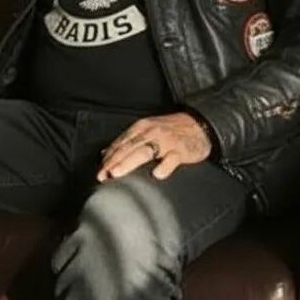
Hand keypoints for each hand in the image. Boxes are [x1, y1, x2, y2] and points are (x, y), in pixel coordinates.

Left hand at [97, 112, 211, 181]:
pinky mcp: (181, 150)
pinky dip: (165, 166)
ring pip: (144, 152)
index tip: (99, 170)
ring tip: (117, 173)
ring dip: (128, 162)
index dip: (108, 157)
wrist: (200, 124)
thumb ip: (128, 142)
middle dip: (113, 162)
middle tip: (102, 174)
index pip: (120, 144)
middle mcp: (150, 133)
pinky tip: (157, 174)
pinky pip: (172, 159)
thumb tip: (106, 153)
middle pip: (128, 148)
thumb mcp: (147, 131)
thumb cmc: (170, 130)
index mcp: (140, 128)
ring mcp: (166, 141)